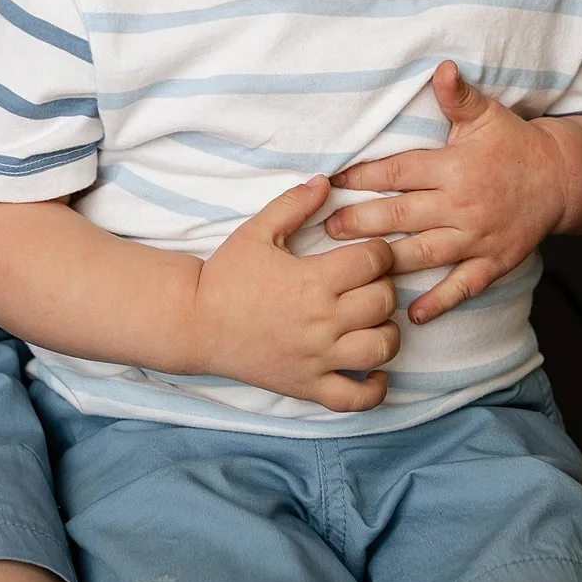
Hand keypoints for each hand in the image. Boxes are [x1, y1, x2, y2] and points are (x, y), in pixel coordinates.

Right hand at [189, 175, 399, 408]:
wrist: (194, 322)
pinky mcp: (309, 387)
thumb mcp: (256, 231)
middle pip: (384, 302)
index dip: (380, 251)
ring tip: (374, 321)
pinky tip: (375, 372)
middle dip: (385, 286)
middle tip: (369, 282)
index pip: (373, 261)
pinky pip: (357, 399)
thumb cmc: (226, 275)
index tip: (370, 252)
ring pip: (381, 349)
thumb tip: (326, 182)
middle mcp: (321, 322)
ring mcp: (317, 359)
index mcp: (312, 281)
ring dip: (387, 332)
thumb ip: (294, 204)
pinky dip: (375, 389)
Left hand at [326, 61, 568, 323]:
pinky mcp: (493, 261)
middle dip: (361, 222)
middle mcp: (463, 205)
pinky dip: (438, 302)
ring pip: (424, 253)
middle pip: (402, 216)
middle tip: (327, 228)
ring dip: (387, 261)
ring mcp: (477, 237)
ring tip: (352, 266)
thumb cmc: (514, 144)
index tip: (330, 180)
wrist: (562, 179)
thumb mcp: (486, 115)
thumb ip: (457, 96)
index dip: (361, 177)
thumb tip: (441, 67)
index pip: (397, 173)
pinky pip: (463, 286)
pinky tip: (412, 314)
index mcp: (454, 167)